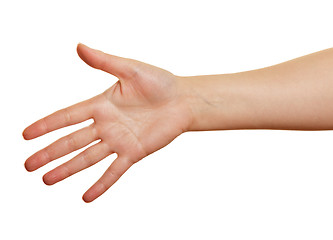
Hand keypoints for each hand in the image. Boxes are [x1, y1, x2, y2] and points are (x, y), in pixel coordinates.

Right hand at [23, 43, 191, 201]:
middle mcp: (106, 125)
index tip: (26, 134)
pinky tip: (87, 197)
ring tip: (47, 180)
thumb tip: (79, 46)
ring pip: (88, 158)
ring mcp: (119, 141)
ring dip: (67, 169)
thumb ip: (104, 62)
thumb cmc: (160, 83)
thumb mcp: (130, 69)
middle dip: (49, 153)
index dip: (46, 125)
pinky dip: (101, 184)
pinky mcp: (134, 152)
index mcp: (102, 105)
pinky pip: (115, 171)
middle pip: (72, 141)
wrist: (183, 100)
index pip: (67, 116)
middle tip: (28, 165)